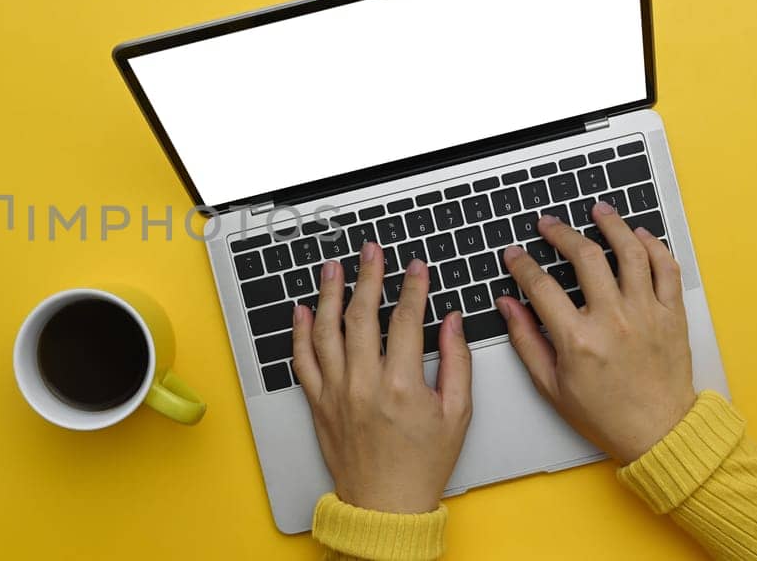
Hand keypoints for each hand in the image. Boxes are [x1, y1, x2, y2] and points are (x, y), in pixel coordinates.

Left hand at [292, 243, 472, 512]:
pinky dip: (300, 332)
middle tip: (371, 251)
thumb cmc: (422, 465)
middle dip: (368, 276)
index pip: (406, 320)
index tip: (416, 268)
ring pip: (326, 331)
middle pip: (362, 316)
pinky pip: (303, 361)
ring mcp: (336, 393)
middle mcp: (364, 385)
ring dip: (329, 294)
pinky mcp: (318, 404)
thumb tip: (451, 321)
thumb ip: (457, 362)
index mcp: (402, 386)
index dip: (413, 287)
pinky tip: (303, 309)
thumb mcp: (457, 415)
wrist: (385, 504)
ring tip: (333, 268)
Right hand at [497, 201, 695, 463]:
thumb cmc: (605, 414)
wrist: (659, 432)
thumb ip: (526, 339)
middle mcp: (613, 320)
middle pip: (585, 257)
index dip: (521, 264)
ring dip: (612, 225)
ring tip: (598, 211)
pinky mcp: (672, 315)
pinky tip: (639, 235)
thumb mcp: (551, 384)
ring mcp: (647, 314)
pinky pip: (666, 268)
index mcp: (578, 340)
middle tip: (549, 224)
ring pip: (630, 252)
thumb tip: (508, 305)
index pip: (541, 286)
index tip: (514, 255)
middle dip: (561, 233)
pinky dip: (653, 246)